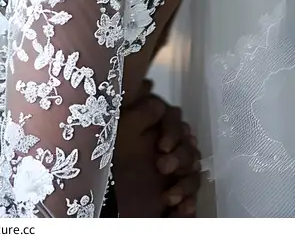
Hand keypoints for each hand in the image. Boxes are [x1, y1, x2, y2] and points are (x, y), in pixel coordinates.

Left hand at [114, 81, 200, 216]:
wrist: (101, 198)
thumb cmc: (108, 159)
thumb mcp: (120, 130)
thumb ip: (138, 109)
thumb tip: (151, 84)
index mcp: (153, 130)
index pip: (176, 122)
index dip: (174, 132)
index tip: (162, 146)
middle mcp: (165, 150)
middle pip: (190, 149)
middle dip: (181, 158)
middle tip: (162, 167)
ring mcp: (170, 176)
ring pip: (194, 175)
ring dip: (186, 185)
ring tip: (170, 197)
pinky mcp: (172, 198)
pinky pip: (192, 200)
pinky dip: (190, 205)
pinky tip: (180, 210)